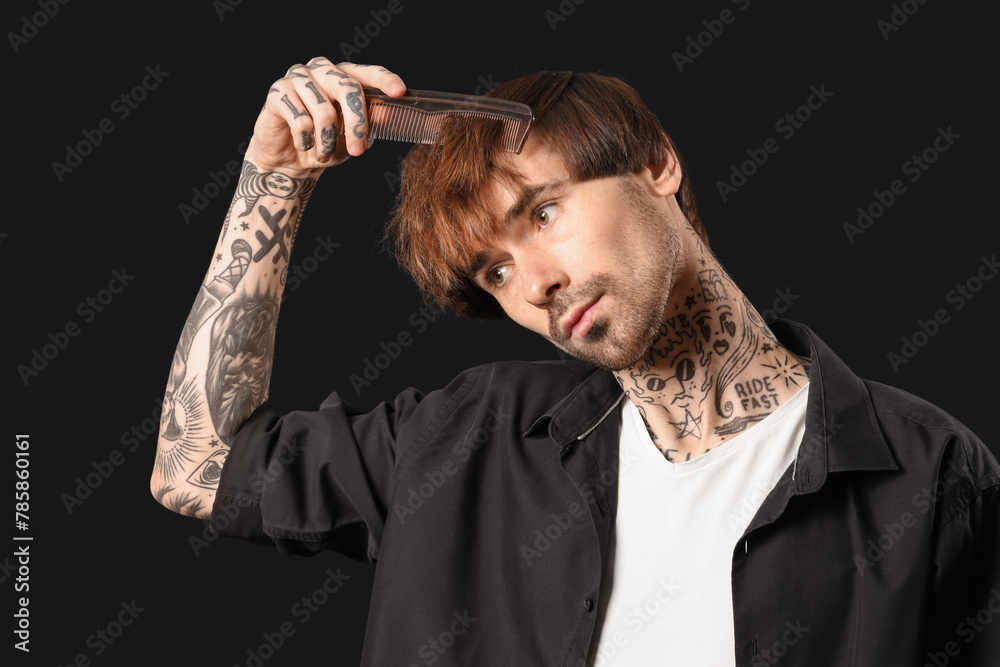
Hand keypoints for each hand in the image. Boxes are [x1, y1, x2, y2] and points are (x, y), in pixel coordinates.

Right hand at [246, 58, 405, 174]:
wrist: (288, 160)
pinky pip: (300, 120)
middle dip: (357, 124)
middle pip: (348, 88)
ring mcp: (298, 76)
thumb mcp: (352, 136)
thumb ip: (369, 122)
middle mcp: (322, 69)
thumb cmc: (324, 143)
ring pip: (324, 110)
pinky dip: (306, 141)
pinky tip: (303, 145)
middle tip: (359, 151)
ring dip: (327, 141)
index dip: (384, 79)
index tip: (400, 91)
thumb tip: (388, 113)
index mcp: (343, 75)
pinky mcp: (278, 91)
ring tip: (323, 155)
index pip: (367, 72)